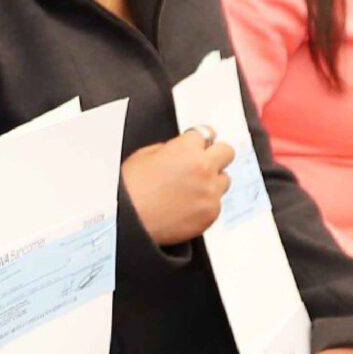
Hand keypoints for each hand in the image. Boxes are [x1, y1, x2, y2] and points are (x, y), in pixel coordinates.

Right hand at [120, 128, 232, 246]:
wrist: (125, 220)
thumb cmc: (130, 189)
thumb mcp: (144, 155)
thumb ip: (170, 148)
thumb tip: (182, 151)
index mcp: (186, 149)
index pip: (206, 133)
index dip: (198, 141)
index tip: (197, 146)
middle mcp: (203, 168)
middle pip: (227, 152)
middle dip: (214, 155)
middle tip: (201, 164)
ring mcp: (210, 192)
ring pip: (224, 179)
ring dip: (211, 181)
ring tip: (189, 190)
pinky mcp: (211, 213)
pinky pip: (215, 203)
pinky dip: (204, 203)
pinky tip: (185, 206)